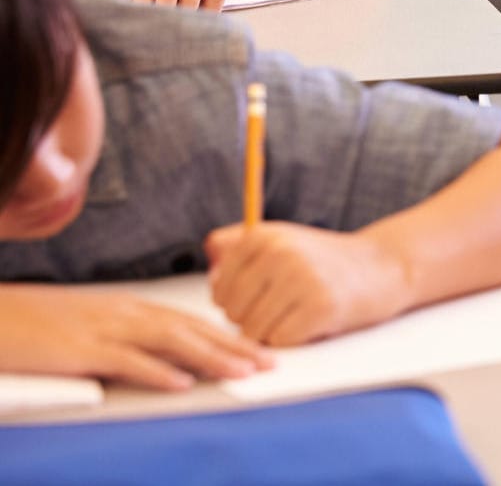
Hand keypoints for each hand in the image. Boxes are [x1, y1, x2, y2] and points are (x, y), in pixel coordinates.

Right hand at [0, 284, 269, 389]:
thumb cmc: (36, 326)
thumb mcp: (89, 329)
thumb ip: (124, 340)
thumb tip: (160, 360)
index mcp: (128, 309)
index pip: (189, 322)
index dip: (228, 336)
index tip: (261, 350)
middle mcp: (124, 314)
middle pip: (190, 330)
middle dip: (234, 347)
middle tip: (271, 363)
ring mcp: (103, 330)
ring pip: (169, 342)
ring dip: (211, 357)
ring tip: (244, 372)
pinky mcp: (78, 350)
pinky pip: (124, 361)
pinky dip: (155, 371)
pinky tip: (181, 384)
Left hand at [206, 222, 409, 346]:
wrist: (385, 266)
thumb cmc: (326, 260)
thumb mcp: (283, 240)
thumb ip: (239, 245)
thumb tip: (210, 266)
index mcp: (263, 236)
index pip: (220, 290)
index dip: (240, 302)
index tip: (269, 294)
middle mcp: (279, 253)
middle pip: (233, 313)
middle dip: (255, 319)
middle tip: (287, 306)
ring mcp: (300, 279)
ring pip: (253, 331)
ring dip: (274, 332)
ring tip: (300, 313)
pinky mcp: (320, 307)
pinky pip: (280, 341)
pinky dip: (294, 339)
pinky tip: (313, 322)